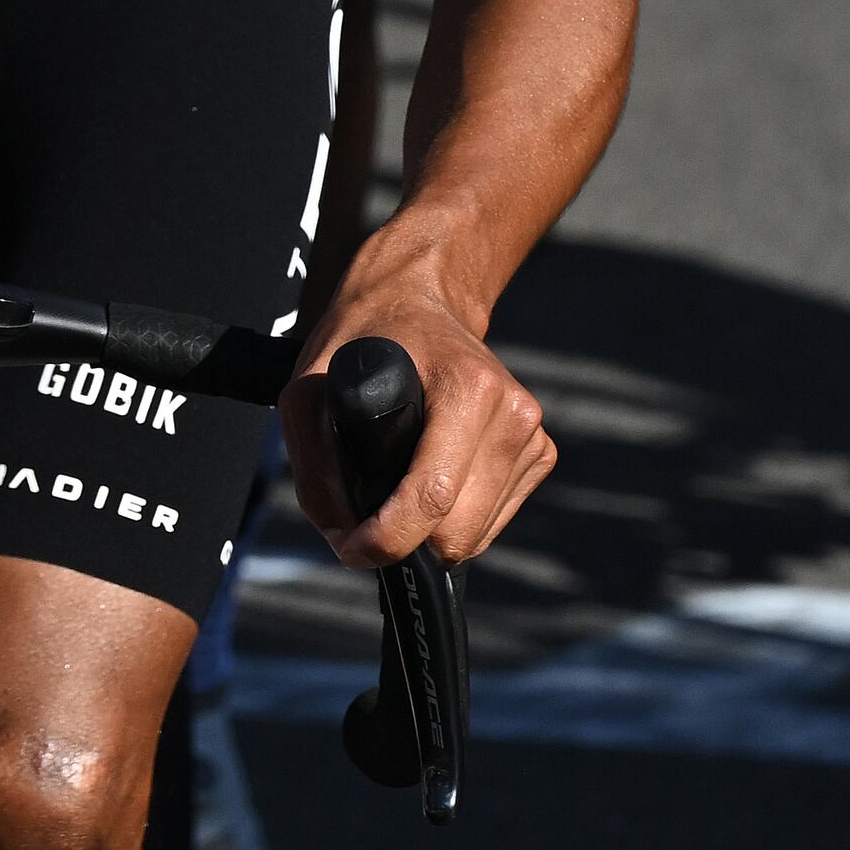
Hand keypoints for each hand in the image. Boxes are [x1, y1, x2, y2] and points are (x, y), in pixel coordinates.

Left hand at [287, 289, 556, 565]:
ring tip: (401, 483)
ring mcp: (533, 434)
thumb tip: (342, 533)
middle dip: (406, 539)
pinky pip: (492, 522)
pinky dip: (457, 518)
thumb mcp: (310, 387)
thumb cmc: (365, 340)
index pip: (432, 495)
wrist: (420, 301)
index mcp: (468, 387)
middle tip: (368, 514)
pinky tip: (435, 475)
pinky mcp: (540, 453)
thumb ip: (313, 465)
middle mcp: (513, 412)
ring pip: (476, 535)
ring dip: (431, 531)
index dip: (387, 539)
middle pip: (456, 530)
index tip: (352, 548)